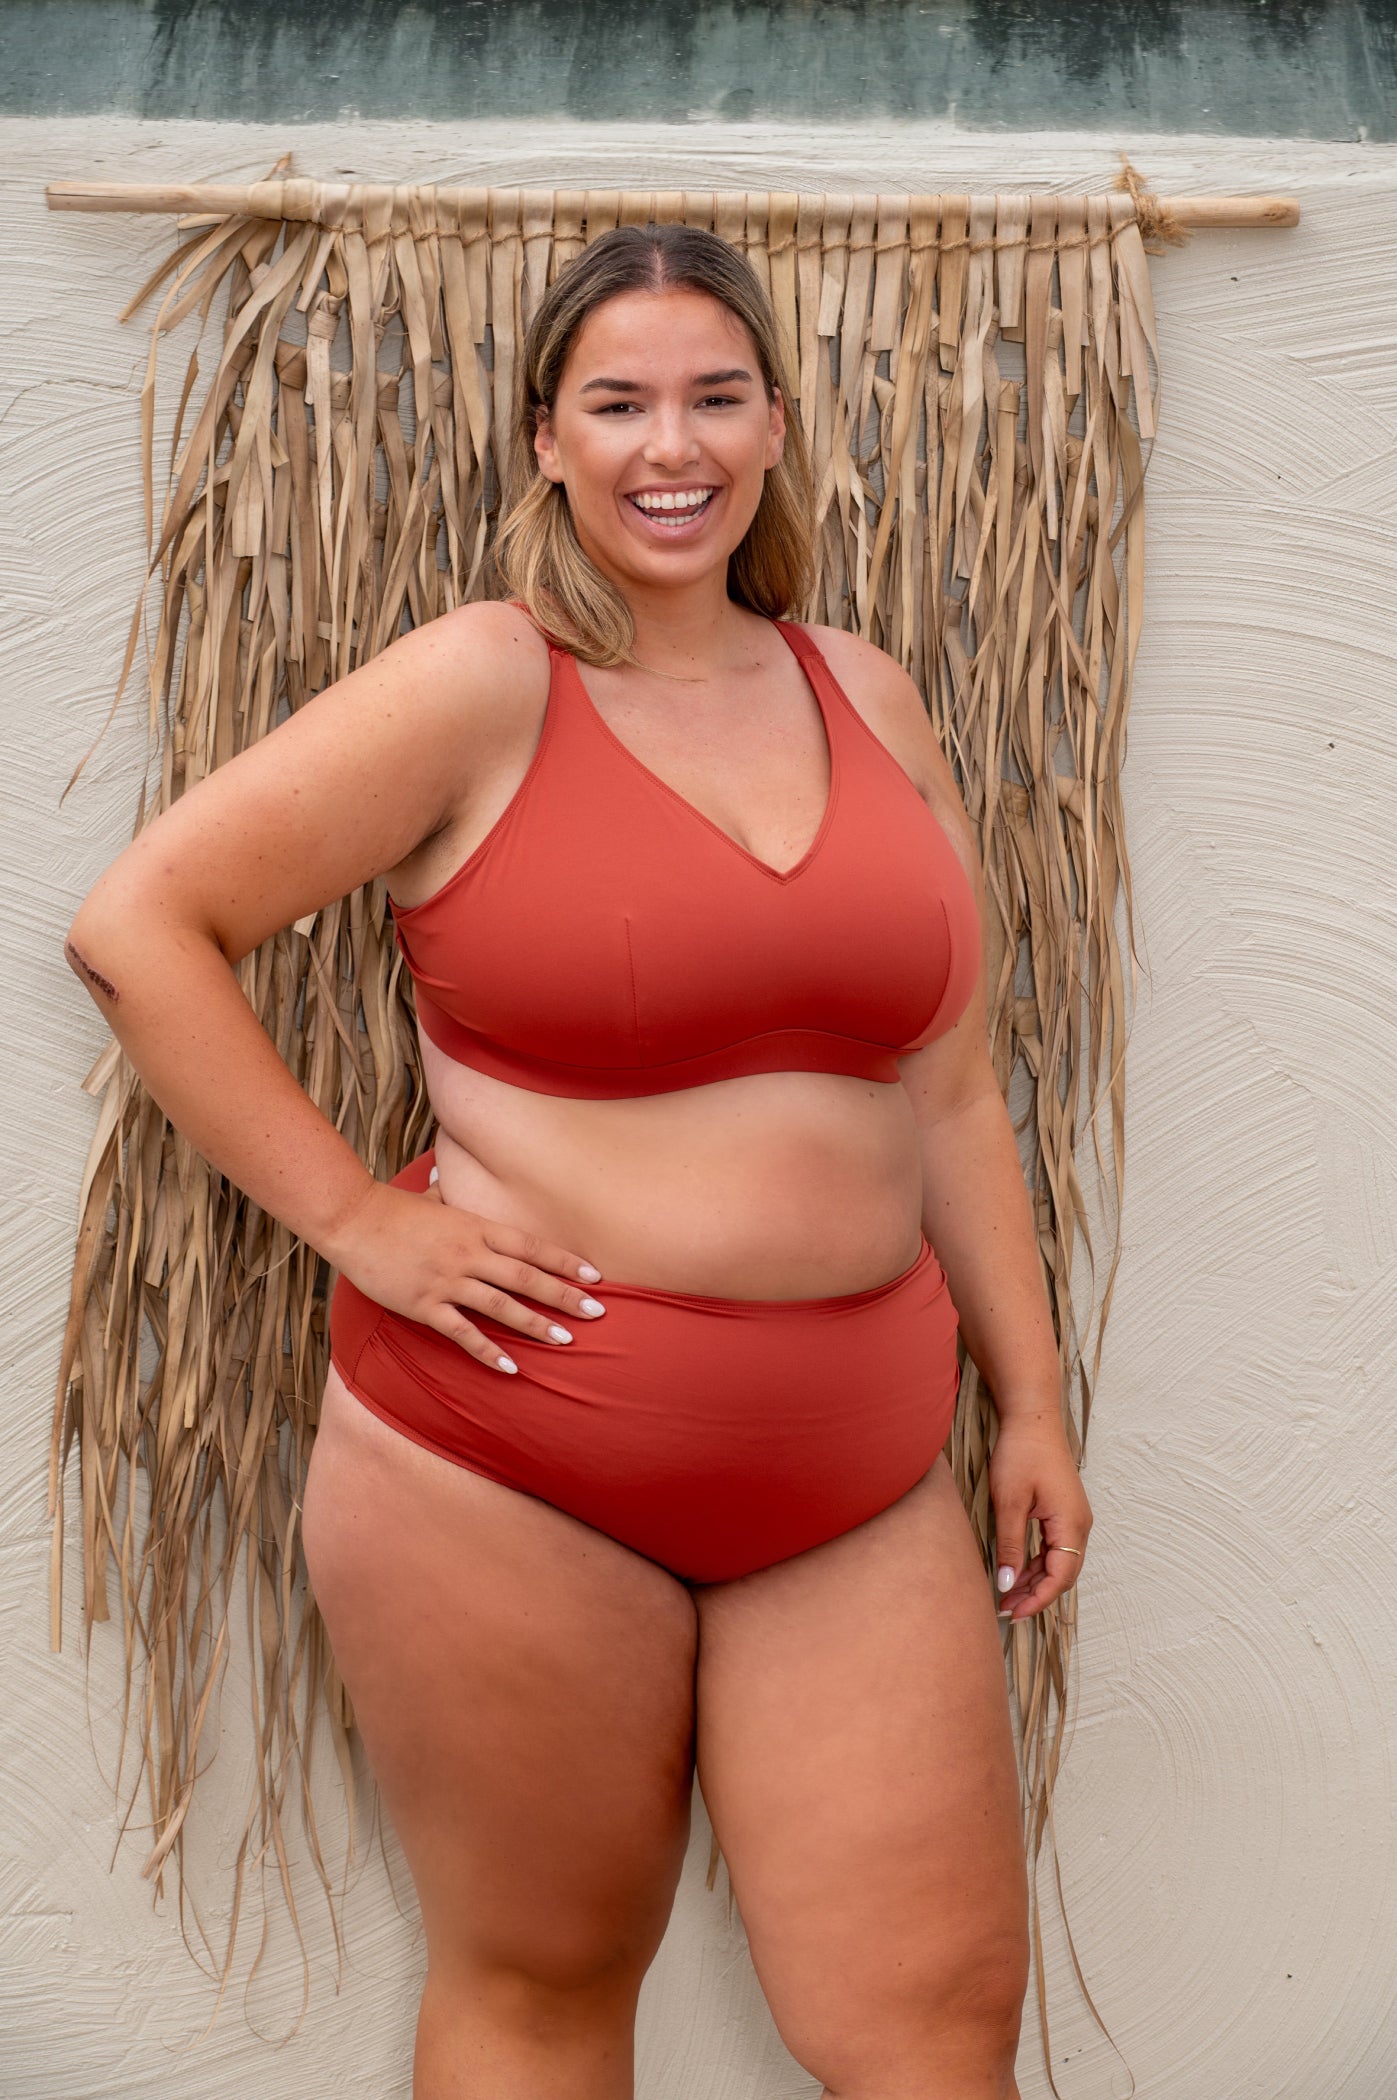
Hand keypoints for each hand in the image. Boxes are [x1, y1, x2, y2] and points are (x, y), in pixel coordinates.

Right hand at [327, 1175, 605, 1373]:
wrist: (352, 1220)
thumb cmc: (391, 1208)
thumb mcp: (430, 1198)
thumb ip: (447, 1194)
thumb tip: (446, 1176)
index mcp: (476, 1227)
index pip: (532, 1246)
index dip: (565, 1262)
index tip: (595, 1276)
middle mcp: (469, 1254)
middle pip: (527, 1278)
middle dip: (565, 1296)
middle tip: (597, 1312)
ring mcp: (447, 1280)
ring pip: (502, 1307)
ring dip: (537, 1325)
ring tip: (566, 1341)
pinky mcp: (424, 1305)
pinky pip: (463, 1333)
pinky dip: (489, 1351)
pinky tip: (511, 1367)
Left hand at [986, 1415, 1092, 1622]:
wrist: (1032, 1417)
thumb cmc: (1021, 1453)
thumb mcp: (1009, 1502)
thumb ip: (1011, 1545)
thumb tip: (1008, 1584)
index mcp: (1071, 1524)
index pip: (1060, 1578)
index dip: (1037, 1600)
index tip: (1012, 1613)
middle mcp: (1079, 1525)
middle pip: (1062, 1574)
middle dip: (1035, 1595)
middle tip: (1004, 1608)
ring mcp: (1074, 1518)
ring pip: (1058, 1562)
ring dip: (1035, 1580)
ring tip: (1006, 1593)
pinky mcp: (1063, 1511)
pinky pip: (1054, 1547)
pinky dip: (1037, 1562)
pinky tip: (1016, 1569)